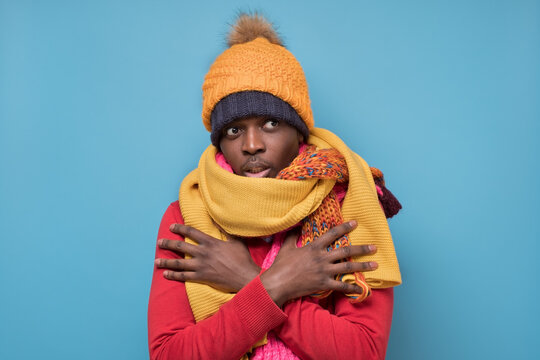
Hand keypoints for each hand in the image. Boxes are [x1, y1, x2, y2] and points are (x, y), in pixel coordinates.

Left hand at [155, 224, 260, 292]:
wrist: (244, 276)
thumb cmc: (242, 259)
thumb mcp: (236, 241)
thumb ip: (226, 233)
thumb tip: (221, 222)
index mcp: (210, 242)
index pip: (191, 232)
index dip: (180, 228)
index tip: (171, 227)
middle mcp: (203, 253)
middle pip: (180, 247)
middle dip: (168, 244)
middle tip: (159, 242)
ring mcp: (201, 266)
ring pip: (179, 263)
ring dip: (166, 262)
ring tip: (156, 261)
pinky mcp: (201, 277)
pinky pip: (184, 276)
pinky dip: (174, 275)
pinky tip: (166, 274)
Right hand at [260, 220, 377, 306]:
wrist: (277, 283)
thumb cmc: (281, 265)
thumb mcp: (286, 247)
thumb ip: (292, 235)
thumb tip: (295, 224)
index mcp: (314, 247)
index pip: (332, 234)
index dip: (345, 227)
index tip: (355, 223)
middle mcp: (322, 258)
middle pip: (346, 252)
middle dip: (362, 249)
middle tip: (374, 247)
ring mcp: (324, 272)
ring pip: (348, 268)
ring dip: (363, 266)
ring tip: (375, 265)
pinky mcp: (323, 284)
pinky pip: (341, 286)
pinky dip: (352, 288)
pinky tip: (361, 288)